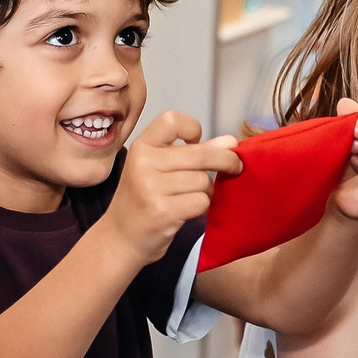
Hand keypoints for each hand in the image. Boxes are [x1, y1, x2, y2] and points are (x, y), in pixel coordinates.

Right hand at [102, 111, 242, 264]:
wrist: (121, 237)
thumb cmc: (144, 201)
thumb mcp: (160, 170)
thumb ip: (195, 152)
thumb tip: (231, 142)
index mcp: (142, 147)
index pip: (172, 120)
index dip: (193, 128)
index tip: (198, 141)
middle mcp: (143, 163)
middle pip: (200, 153)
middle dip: (226, 160)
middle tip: (236, 166)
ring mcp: (151, 188)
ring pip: (203, 181)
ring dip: (207, 190)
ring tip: (192, 197)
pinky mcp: (162, 211)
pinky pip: (201, 201)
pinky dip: (201, 207)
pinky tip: (188, 210)